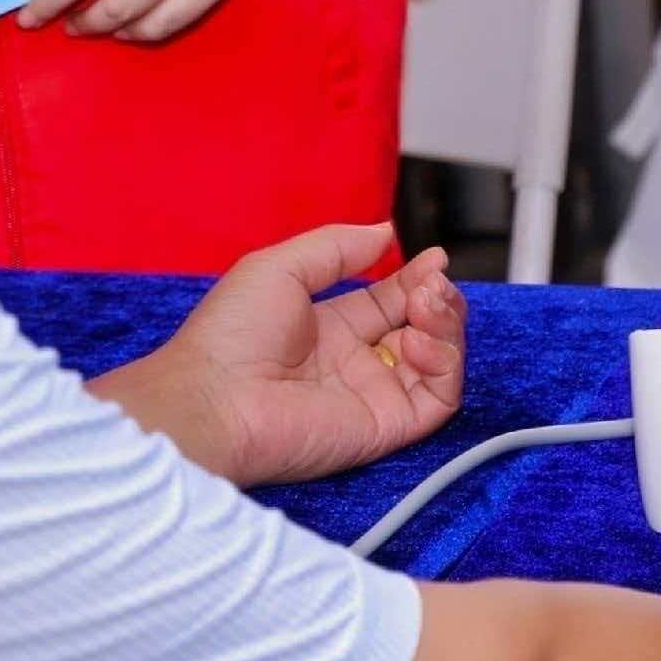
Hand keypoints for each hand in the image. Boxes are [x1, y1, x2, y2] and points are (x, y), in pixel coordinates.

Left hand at [95, 223, 464, 485]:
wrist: (213, 400)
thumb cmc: (229, 336)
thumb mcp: (280, 267)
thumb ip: (337, 247)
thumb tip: (386, 233)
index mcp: (329, 329)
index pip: (391, 301)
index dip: (418, 279)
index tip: (435, 258)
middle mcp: (355, 363)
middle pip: (423, 329)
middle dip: (439, 299)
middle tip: (432, 283)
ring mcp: (373, 396)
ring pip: (439, 362)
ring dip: (447, 325)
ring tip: (428, 304)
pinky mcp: (386, 427)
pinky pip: (439, 399)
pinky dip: (445, 364)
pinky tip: (418, 339)